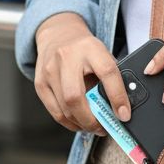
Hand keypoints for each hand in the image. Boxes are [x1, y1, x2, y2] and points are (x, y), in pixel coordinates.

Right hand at [34, 12, 128, 133]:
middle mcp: (67, 58)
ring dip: (82, 124)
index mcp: (90, 47)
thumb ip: (112, 77)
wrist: (58, 35)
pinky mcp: (40, 83)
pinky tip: (79, 123)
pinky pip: (55, 112)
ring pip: (64, 108)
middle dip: (92, 120)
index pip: (107, 73)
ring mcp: (50, 71)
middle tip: (104, 128)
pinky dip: (70, 122)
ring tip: (94, 126)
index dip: (117, 97)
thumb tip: (122, 108)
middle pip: (76, 97)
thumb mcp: (102, 54)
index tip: (124, 115)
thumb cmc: (85, 49)